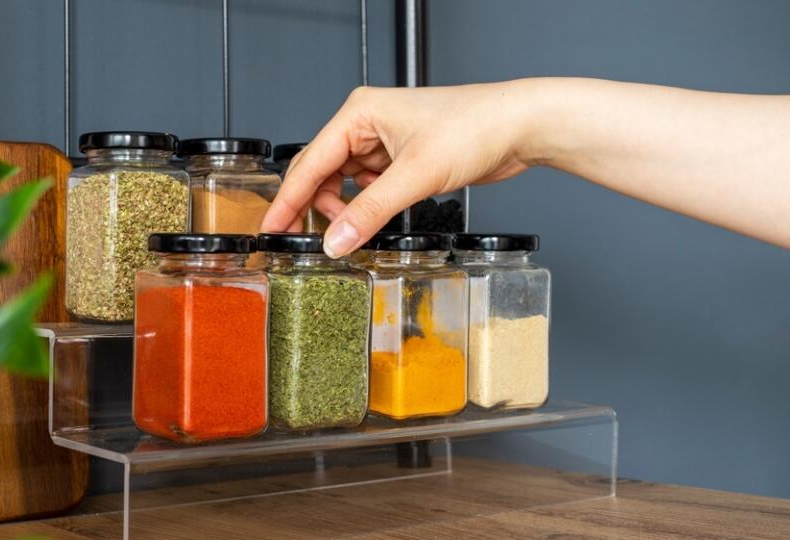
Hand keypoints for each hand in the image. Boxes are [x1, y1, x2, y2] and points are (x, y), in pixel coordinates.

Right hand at [260, 81, 540, 256]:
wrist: (519, 126)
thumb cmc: (474, 127)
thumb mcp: (415, 175)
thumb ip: (371, 212)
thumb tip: (335, 241)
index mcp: (359, 114)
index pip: (309, 162)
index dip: (287, 199)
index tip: (271, 228)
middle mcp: (366, 125)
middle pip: (322, 173)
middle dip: (315, 208)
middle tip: (306, 242)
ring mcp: (384, 143)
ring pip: (345, 184)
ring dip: (346, 210)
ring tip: (353, 232)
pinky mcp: (402, 160)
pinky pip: (369, 189)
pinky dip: (368, 208)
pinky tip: (375, 221)